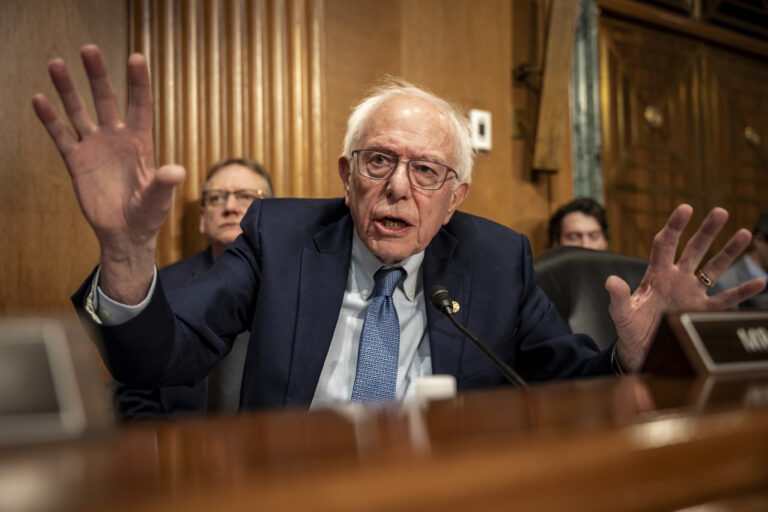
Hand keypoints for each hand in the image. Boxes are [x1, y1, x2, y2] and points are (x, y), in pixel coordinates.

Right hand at [32, 45, 183, 301]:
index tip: (136, 57)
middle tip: (89, 49)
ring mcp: (95, 147)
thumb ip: (164, 184)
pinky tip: (39, 99)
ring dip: (68, 89)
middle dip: (98, 75)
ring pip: (80, 111)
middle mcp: (117, 139)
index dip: (138, 82)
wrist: (125, 233)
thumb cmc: (148, 215)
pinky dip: (50, 119)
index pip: (140, 106)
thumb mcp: (159, 199)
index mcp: (141, 143)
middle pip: (107, 100)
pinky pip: (61, 136)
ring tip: (57, 63)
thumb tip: (176, 171)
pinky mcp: (76, 161)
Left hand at [606, 204, 765, 371]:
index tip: (685, 208)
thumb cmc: (630, 328)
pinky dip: (742, 292)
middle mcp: (676, 279)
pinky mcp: (702, 311)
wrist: (641, 351)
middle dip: (707, 231)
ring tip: (744, 233)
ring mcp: (691, 293)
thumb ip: (618, 297)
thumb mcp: (621, 313)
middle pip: (694, 250)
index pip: (665, 244)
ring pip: (713, 269)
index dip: (675, 226)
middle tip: (721, 211)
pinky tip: (759, 281)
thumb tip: (611, 281)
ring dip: (728, 253)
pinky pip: (725, 300)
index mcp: (656, 274)